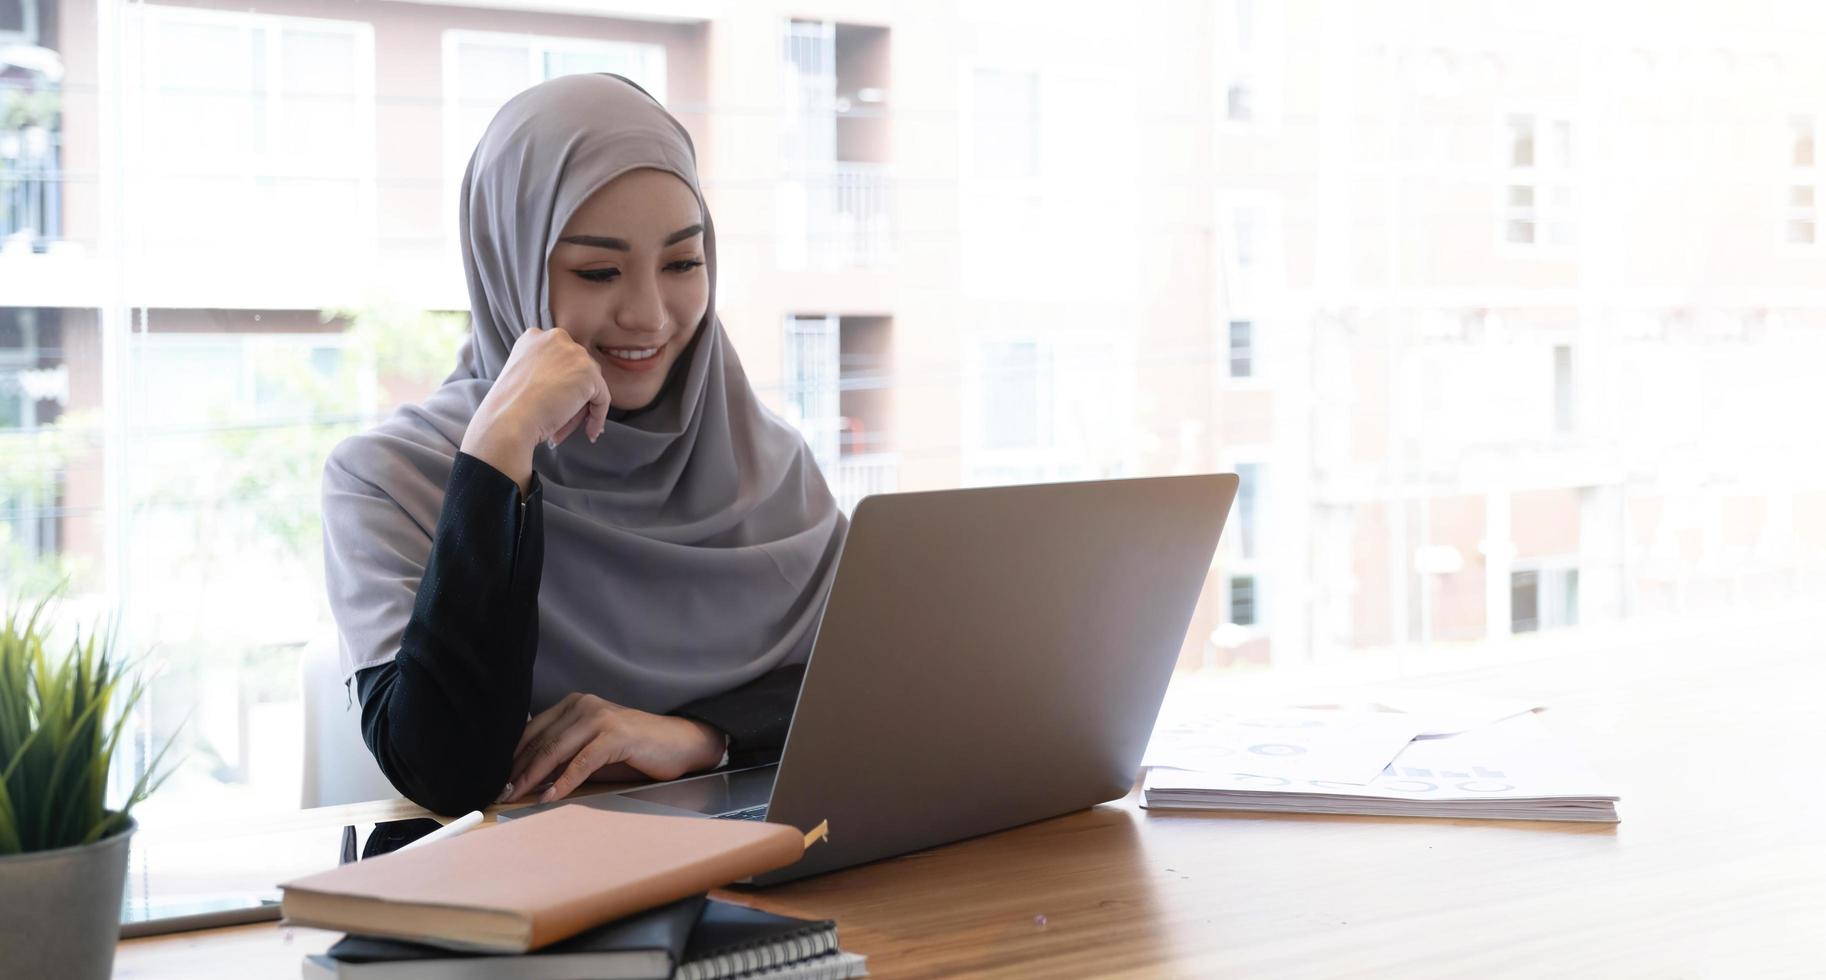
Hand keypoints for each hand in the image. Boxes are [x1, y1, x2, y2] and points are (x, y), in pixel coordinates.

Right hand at [460, 327, 612, 493]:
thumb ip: (544, 371)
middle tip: (559, 422)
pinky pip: (602, 399)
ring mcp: (574, 353)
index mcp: (535, 337)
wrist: (508, 420)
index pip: (561, 359)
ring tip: (563, 429)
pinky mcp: (589, 374)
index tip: (554, 404)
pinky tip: (589, 432)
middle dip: (572, 397)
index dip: (561, 384)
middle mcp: (556, 338)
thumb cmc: (509, 407)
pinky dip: (597, 417)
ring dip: (580, 409)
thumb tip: (568, 387)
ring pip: (590, 385)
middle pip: (578, 370)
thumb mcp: (522, 377)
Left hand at [501, 693, 727, 803]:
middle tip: (501, 793)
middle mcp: (584, 705)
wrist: (679, 742)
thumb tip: (529, 775)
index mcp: (575, 704)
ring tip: (517, 796)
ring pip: (555, 750)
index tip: (498, 779)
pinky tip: (550, 797)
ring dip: (533, 777)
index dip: (513, 756)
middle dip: (518, 770)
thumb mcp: (593, 745)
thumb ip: (565, 752)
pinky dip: (563, 782)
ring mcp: (600, 718)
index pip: (533, 730)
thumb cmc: (635, 748)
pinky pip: (582, 762)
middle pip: (541, 741)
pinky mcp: (616, 736)